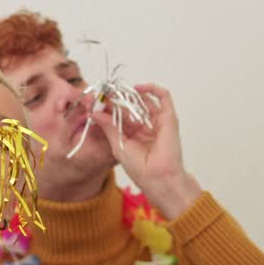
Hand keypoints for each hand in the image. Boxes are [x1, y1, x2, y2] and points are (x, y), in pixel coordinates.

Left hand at [90, 83, 199, 218]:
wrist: (157, 176)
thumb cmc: (138, 167)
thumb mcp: (117, 144)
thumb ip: (108, 126)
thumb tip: (94, 112)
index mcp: (133, 134)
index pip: (120, 115)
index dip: (108, 107)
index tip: (95, 100)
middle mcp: (145, 126)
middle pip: (130, 106)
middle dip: (117, 99)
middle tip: (104, 92)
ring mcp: (157, 121)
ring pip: (144, 100)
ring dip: (131, 93)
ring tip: (117, 91)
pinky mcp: (169, 117)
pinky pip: (164, 97)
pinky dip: (153, 89)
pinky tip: (137, 88)